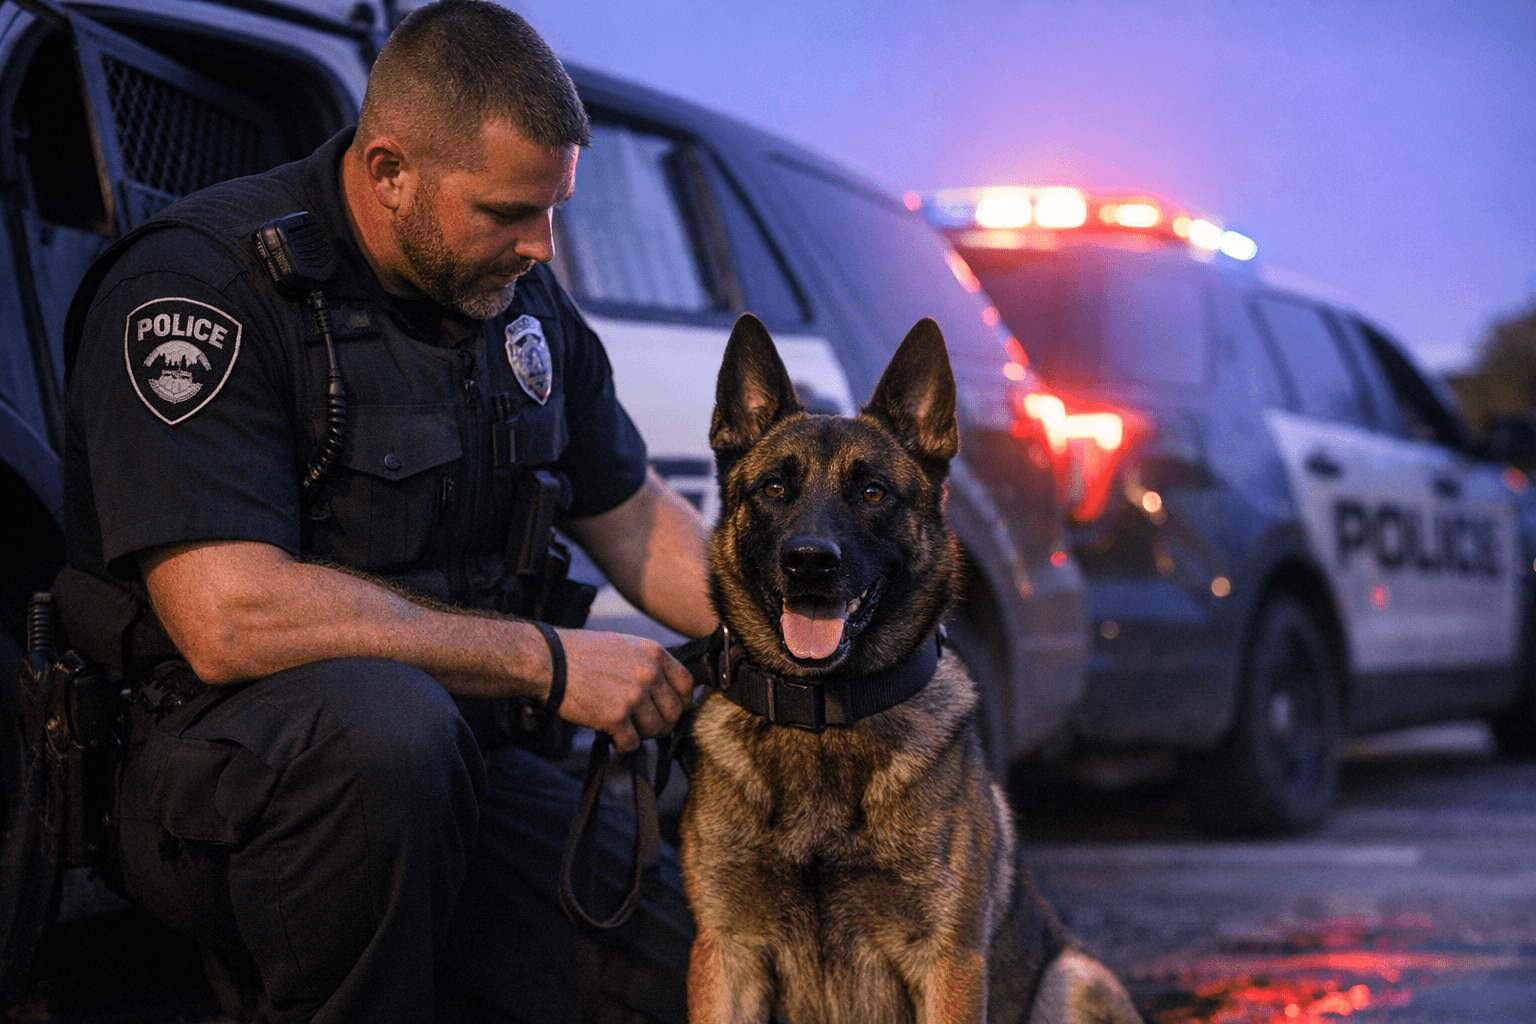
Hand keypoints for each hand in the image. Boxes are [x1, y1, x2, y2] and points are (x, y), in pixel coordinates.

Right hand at [554, 629, 693, 751]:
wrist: (551, 662)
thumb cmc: (583, 653)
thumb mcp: (624, 645)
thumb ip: (648, 663)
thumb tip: (666, 688)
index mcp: (654, 654)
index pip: (686, 684)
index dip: (682, 701)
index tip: (671, 709)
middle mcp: (649, 674)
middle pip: (675, 712)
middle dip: (662, 723)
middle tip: (645, 725)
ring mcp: (634, 696)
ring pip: (656, 730)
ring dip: (642, 734)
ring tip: (626, 729)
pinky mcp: (616, 717)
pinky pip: (633, 743)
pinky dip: (625, 745)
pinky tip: (614, 737)